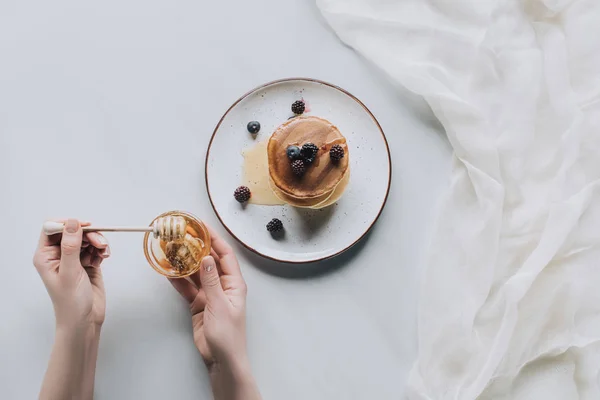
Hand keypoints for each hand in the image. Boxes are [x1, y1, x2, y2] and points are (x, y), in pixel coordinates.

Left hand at [33, 219, 110, 329]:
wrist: (85, 320)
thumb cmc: (71, 302)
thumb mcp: (70, 272)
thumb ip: (70, 246)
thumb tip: (72, 223)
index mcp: (46, 256)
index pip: (52, 229)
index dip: (68, 224)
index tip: (85, 225)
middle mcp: (58, 255)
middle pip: (73, 232)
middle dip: (88, 234)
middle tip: (99, 242)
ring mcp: (73, 259)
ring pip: (86, 239)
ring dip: (97, 242)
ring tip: (103, 252)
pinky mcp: (87, 263)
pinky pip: (95, 248)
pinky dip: (101, 250)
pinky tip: (104, 257)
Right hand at [169, 225, 260, 399]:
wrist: (222, 359)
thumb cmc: (228, 335)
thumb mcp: (219, 305)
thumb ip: (211, 282)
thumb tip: (206, 258)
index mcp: (234, 283)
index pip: (225, 254)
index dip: (214, 238)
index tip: (201, 226)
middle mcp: (222, 285)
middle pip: (209, 261)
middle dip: (196, 247)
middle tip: (182, 234)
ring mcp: (210, 294)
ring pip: (196, 273)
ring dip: (185, 262)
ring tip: (172, 249)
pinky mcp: (199, 304)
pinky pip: (187, 288)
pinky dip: (178, 280)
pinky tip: (168, 271)